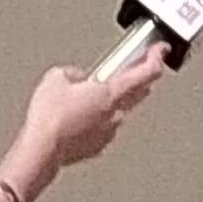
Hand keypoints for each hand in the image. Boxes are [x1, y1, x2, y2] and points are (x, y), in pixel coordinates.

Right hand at [0, 43, 168, 201]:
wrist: (41, 150)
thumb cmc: (50, 118)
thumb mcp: (56, 78)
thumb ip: (72, 73)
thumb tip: (75, 77)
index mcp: (111, 92)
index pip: (146, 72)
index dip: (156, 58)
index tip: (160, 51)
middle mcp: (116, 113)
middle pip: (140, 92)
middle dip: (140, 79)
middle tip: (137, 69)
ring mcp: (109, 132)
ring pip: (121, 112)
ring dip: (115, 102)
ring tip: (98, 96)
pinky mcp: (98, 146)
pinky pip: (104, 129)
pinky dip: (98, 120)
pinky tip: (82, 118)